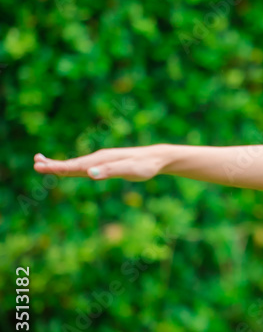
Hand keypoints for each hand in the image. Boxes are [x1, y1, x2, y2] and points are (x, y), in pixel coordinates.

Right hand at [33, 145, 166, 181]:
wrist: (158, 158)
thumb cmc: (146, 166)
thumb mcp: (131, 170)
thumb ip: (111, 171)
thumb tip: (90, 173)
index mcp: (102, 160)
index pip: (75, 165)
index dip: (58, 167)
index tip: (40, 166)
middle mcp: (99, 158)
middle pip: (73, 163)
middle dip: (54, 164)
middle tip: (35, 163)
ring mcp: (102, 160)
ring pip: (77, 163)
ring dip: (60, 164)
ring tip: (42, 163)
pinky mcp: (107, 163)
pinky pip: (86, 166)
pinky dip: (73, 167)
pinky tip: (68, 168)